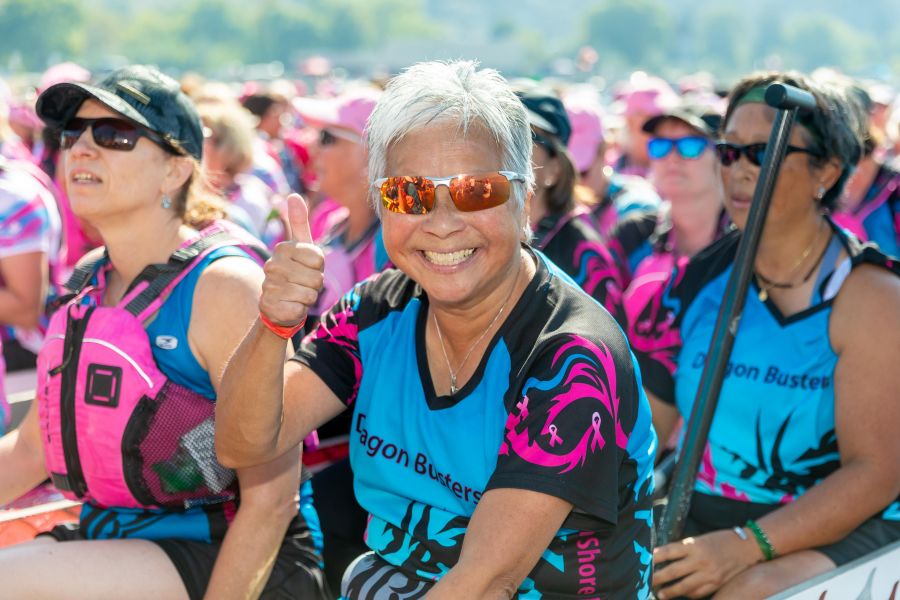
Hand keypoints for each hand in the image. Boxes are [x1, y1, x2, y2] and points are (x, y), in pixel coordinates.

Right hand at [259, 194, 324, 326]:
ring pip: (309, 295)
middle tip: (302, 284)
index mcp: (283, 248)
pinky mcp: (269, 307)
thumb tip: (294, 195)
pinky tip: (289, 307)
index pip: (319, 259)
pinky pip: (300, 310)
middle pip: (316, 278)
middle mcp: (272, 265)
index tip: (307, 268)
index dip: (318, 268)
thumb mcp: (302, 247)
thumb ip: (299, 222)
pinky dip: (299, 311)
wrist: (279, 304)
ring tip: (296, 295)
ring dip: (308, 298)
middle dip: (315, 285)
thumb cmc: (296, 273)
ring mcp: (269, 286)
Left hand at [652, 529, 761, 598]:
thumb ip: (684, 549)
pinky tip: (681, 594)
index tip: (645, 562)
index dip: (655, 558)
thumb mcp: (699, 539)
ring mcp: (708, 573)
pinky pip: (697, 593)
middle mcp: (700, 559)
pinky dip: (687, 594)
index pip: (668, 552)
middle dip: (657, 578)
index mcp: (693, 545)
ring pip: (683, 586)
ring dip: (669, 591)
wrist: (746, 547)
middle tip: (647, 581)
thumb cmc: (719, 541)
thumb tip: (664, 557)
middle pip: (672, 571)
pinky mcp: (716, 584)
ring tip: (661, 594)